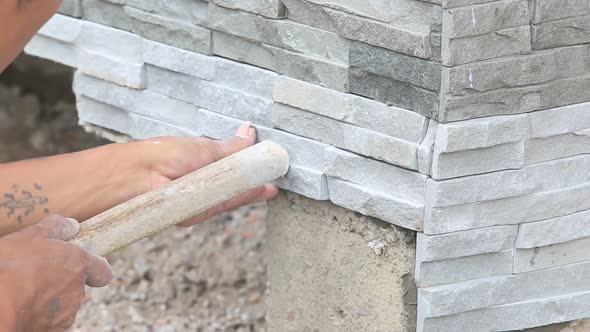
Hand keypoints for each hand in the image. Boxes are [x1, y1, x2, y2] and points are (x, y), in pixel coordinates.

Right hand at [0, 215, 111, 330]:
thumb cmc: (11, 266)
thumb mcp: (31, 236)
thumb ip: (56, 228)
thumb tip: (72, 226)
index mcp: (79, 264)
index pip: (103, 271)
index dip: (95, 269)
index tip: (81, 267)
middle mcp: (78, 290)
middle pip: (78, 286)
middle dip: (63, 281)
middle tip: (37, 275)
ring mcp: (67, 312)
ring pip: (64, 304)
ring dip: (51, 298)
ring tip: (26, 291)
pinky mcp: (54, 330)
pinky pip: (52, 320)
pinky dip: (41, 315)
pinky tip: (24, 306)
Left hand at [125, 122, 278, 226]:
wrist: (137, 175)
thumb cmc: (163, 156)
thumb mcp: (204, 147)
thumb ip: (230, 147)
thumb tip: (250, 132)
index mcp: (205, 166)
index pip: (234, 171)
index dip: (251, 172)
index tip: (270, 170)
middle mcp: (203, 185)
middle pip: (235, 189)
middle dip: (256, 186)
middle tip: (275, 180)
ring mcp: (201, 201)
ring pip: (232, 199)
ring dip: (252, 192)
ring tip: (270, 186)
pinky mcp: (198, 213)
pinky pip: (223, 206)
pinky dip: (240, 199)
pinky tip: (257, 191)